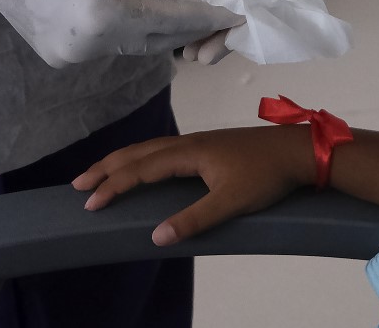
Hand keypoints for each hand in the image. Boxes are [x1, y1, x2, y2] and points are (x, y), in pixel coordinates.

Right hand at [0, 0, 241, 67]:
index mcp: (105, 21)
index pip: (171, 22)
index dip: (206, 18)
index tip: (235, 16)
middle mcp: (89, 49)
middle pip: (153, 43)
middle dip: (187, 30)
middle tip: (217, 17)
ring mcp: (70, 57)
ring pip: (130, 46)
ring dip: (157, 31)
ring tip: (186, 14)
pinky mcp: (57, 54)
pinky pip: (106, 45)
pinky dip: (128, 32)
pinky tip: (143, 15)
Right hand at [74, 127, 310, 245]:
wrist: (300, 151)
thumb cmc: (267, 176)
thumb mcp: (231, 202)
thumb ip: (194, 220)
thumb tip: (155, 236)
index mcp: (190, 152)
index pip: (141, 169)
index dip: (114, 185)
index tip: (90, 202)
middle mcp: (190, 142)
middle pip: (139, 152)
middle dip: (108, 167)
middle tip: (78, 184)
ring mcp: (200, 142)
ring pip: (152, 148)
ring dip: (124, 161)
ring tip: (102, 174)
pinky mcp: (209, 146)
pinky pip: (164, 150)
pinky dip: (143, 158)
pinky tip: (145, 168)